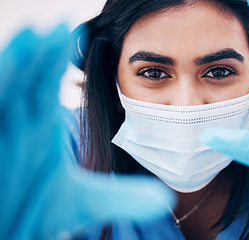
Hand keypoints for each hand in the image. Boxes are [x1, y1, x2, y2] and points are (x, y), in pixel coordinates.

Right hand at [0, 25, 173, 238]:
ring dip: (24, 59)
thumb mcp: (88, 202)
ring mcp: (4, 132)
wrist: (13, 234)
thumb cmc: (43, 212)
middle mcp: (22, 127)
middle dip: (44, 53)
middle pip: (32, 81)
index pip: (52, 90)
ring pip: (12, 87)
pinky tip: (17, 57)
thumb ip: (125, 197)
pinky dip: (3, 79)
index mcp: (45, 133)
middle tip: (63, 26)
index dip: (62, 61)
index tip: (82, 36)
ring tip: (41, 32)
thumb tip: (166, 199)